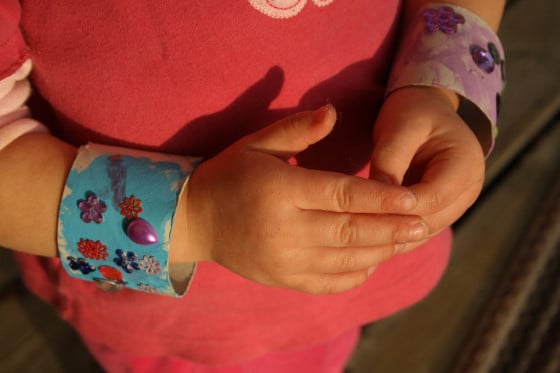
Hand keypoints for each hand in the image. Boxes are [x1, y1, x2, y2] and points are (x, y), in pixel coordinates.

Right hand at [185, 105, 428, 293]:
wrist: (193, 220)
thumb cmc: (228, 175)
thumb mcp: (257, 144)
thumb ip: (298, 129)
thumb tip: (334, 111)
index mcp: (280, 191)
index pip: (341, 195)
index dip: (380, 197)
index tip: (412, 198)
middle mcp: (284, 230)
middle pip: (349, 230)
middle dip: (390, 227)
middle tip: (423, 223)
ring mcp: (283, 260)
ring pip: (344, 259)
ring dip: (380, 251)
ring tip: (407, 241)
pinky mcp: (282, 279)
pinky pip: (327, 282)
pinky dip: (354, 275)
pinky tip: (373, 263)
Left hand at [370, 87, 485, 249]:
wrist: (427, 110)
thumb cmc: (413, 113)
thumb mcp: (400, 127)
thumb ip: (389, 162)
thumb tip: (375, 200)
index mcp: (465, 165)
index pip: (432, 198)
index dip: (398, 209)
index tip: (363, 215)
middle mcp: (467, 191)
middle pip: (429, 221)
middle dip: (392, 229)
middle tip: (353, 237)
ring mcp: (456, 205)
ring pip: (422, 232)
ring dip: (392, 238)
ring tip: (355, 246)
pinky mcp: (440, 212)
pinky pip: (416, 231)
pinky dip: (394, 236)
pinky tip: (365, 244)